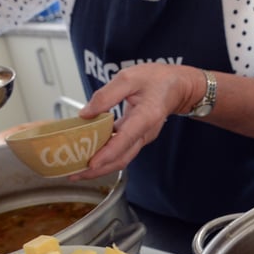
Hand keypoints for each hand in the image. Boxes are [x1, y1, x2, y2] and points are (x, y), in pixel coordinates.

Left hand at [71, 63, 202, 180]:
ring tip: (78, 171)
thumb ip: (106, 95)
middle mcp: (146, 133)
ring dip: (100, 167)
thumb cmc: (157, 80)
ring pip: (121, 158)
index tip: (91, 164)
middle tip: (75, 175)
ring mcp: (142, 138)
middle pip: (122, 158)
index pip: (125, 140)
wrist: (178, 87)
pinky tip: (90, 156)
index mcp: (146, 116)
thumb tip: (86, 114)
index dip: (108, 153)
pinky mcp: (137, 138)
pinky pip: (121, 151)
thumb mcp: (129, 77)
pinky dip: (106, 157)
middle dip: (98, 170)